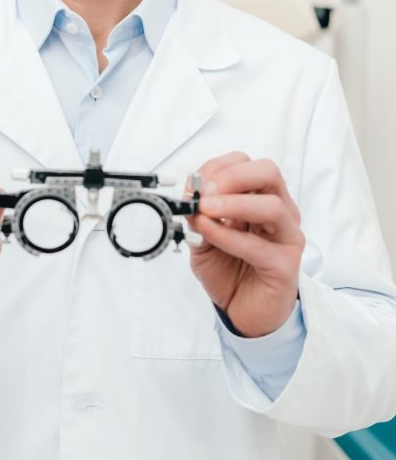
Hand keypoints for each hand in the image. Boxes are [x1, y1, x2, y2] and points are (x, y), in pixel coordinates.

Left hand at [185, 152, 303, 337]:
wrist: (242, 311)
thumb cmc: (228, 270)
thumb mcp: (202, 238)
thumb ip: (197, 216)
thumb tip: (189, 194)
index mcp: (260, 198)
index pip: (246, 164)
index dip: (217, 167)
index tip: (194, 182)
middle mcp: (280, 212)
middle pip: (268, 172)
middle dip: (233, 176)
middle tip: (206, 191)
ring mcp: (287, 237)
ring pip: (272, 206)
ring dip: (233, 203)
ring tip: (206, 209)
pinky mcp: (285, 266)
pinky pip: (258, 245)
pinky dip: (228, 235)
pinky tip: (208, 232)